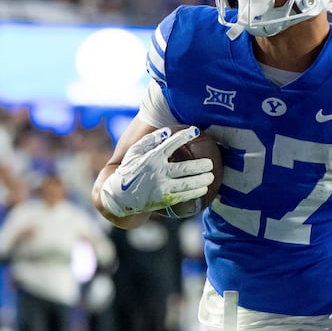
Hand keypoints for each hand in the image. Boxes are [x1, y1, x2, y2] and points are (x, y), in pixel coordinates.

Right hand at [99, 126, 213, 218]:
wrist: (119, 195)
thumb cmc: (128, 170)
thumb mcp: (134, 152)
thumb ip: (150, 141)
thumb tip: (167, 132)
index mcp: (152, 158)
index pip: (171, 144)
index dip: (184, 136)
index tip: (196, 131)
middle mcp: (158, 172)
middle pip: (185, 168)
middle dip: (201, 165)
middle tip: (210, 163)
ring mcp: (162, 186)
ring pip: (187, 183)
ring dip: (202, 180)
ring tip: (212, 176)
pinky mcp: (164, 199)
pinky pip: (183, 195)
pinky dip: (195, 192)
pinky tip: (203, 189)